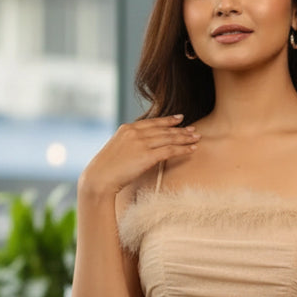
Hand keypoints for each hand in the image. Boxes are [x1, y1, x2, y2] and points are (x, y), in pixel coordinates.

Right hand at [79, 115, 199, 196]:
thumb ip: (129, 144)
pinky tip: (192, 149)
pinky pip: (170, 150)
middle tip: (194, 129)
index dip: (168, 120)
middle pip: (163, 130)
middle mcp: (135, 133)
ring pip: (169, 138)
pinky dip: (183, 149)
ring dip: (185, 138)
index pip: (152, 122)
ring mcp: (141, 143)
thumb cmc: (106, 169)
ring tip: (196, 138)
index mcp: (127, 128)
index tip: (179, 118)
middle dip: (181, 129)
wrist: (99, 178)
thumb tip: (139, 147)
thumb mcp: (116, 149)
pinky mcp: (147, 156)